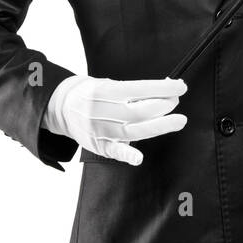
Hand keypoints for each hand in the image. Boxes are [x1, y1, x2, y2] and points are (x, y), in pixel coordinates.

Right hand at [42, 75, 187, 164]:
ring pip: (133, 130)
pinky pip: (114, 151)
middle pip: (138, 111)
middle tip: (176, 101)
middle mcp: (101, 111)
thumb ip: (135, 90)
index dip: (161, 88)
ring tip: (179, 120)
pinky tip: (139, 158)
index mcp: (105, 91)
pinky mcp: (98, 145)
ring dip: (159, 126)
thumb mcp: (110, 84)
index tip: (180, 86)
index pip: (138, 89)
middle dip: (163, 106)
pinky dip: (127, 154)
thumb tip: (167, 90)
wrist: (62, 107)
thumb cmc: (93, 93)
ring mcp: (99, 130)